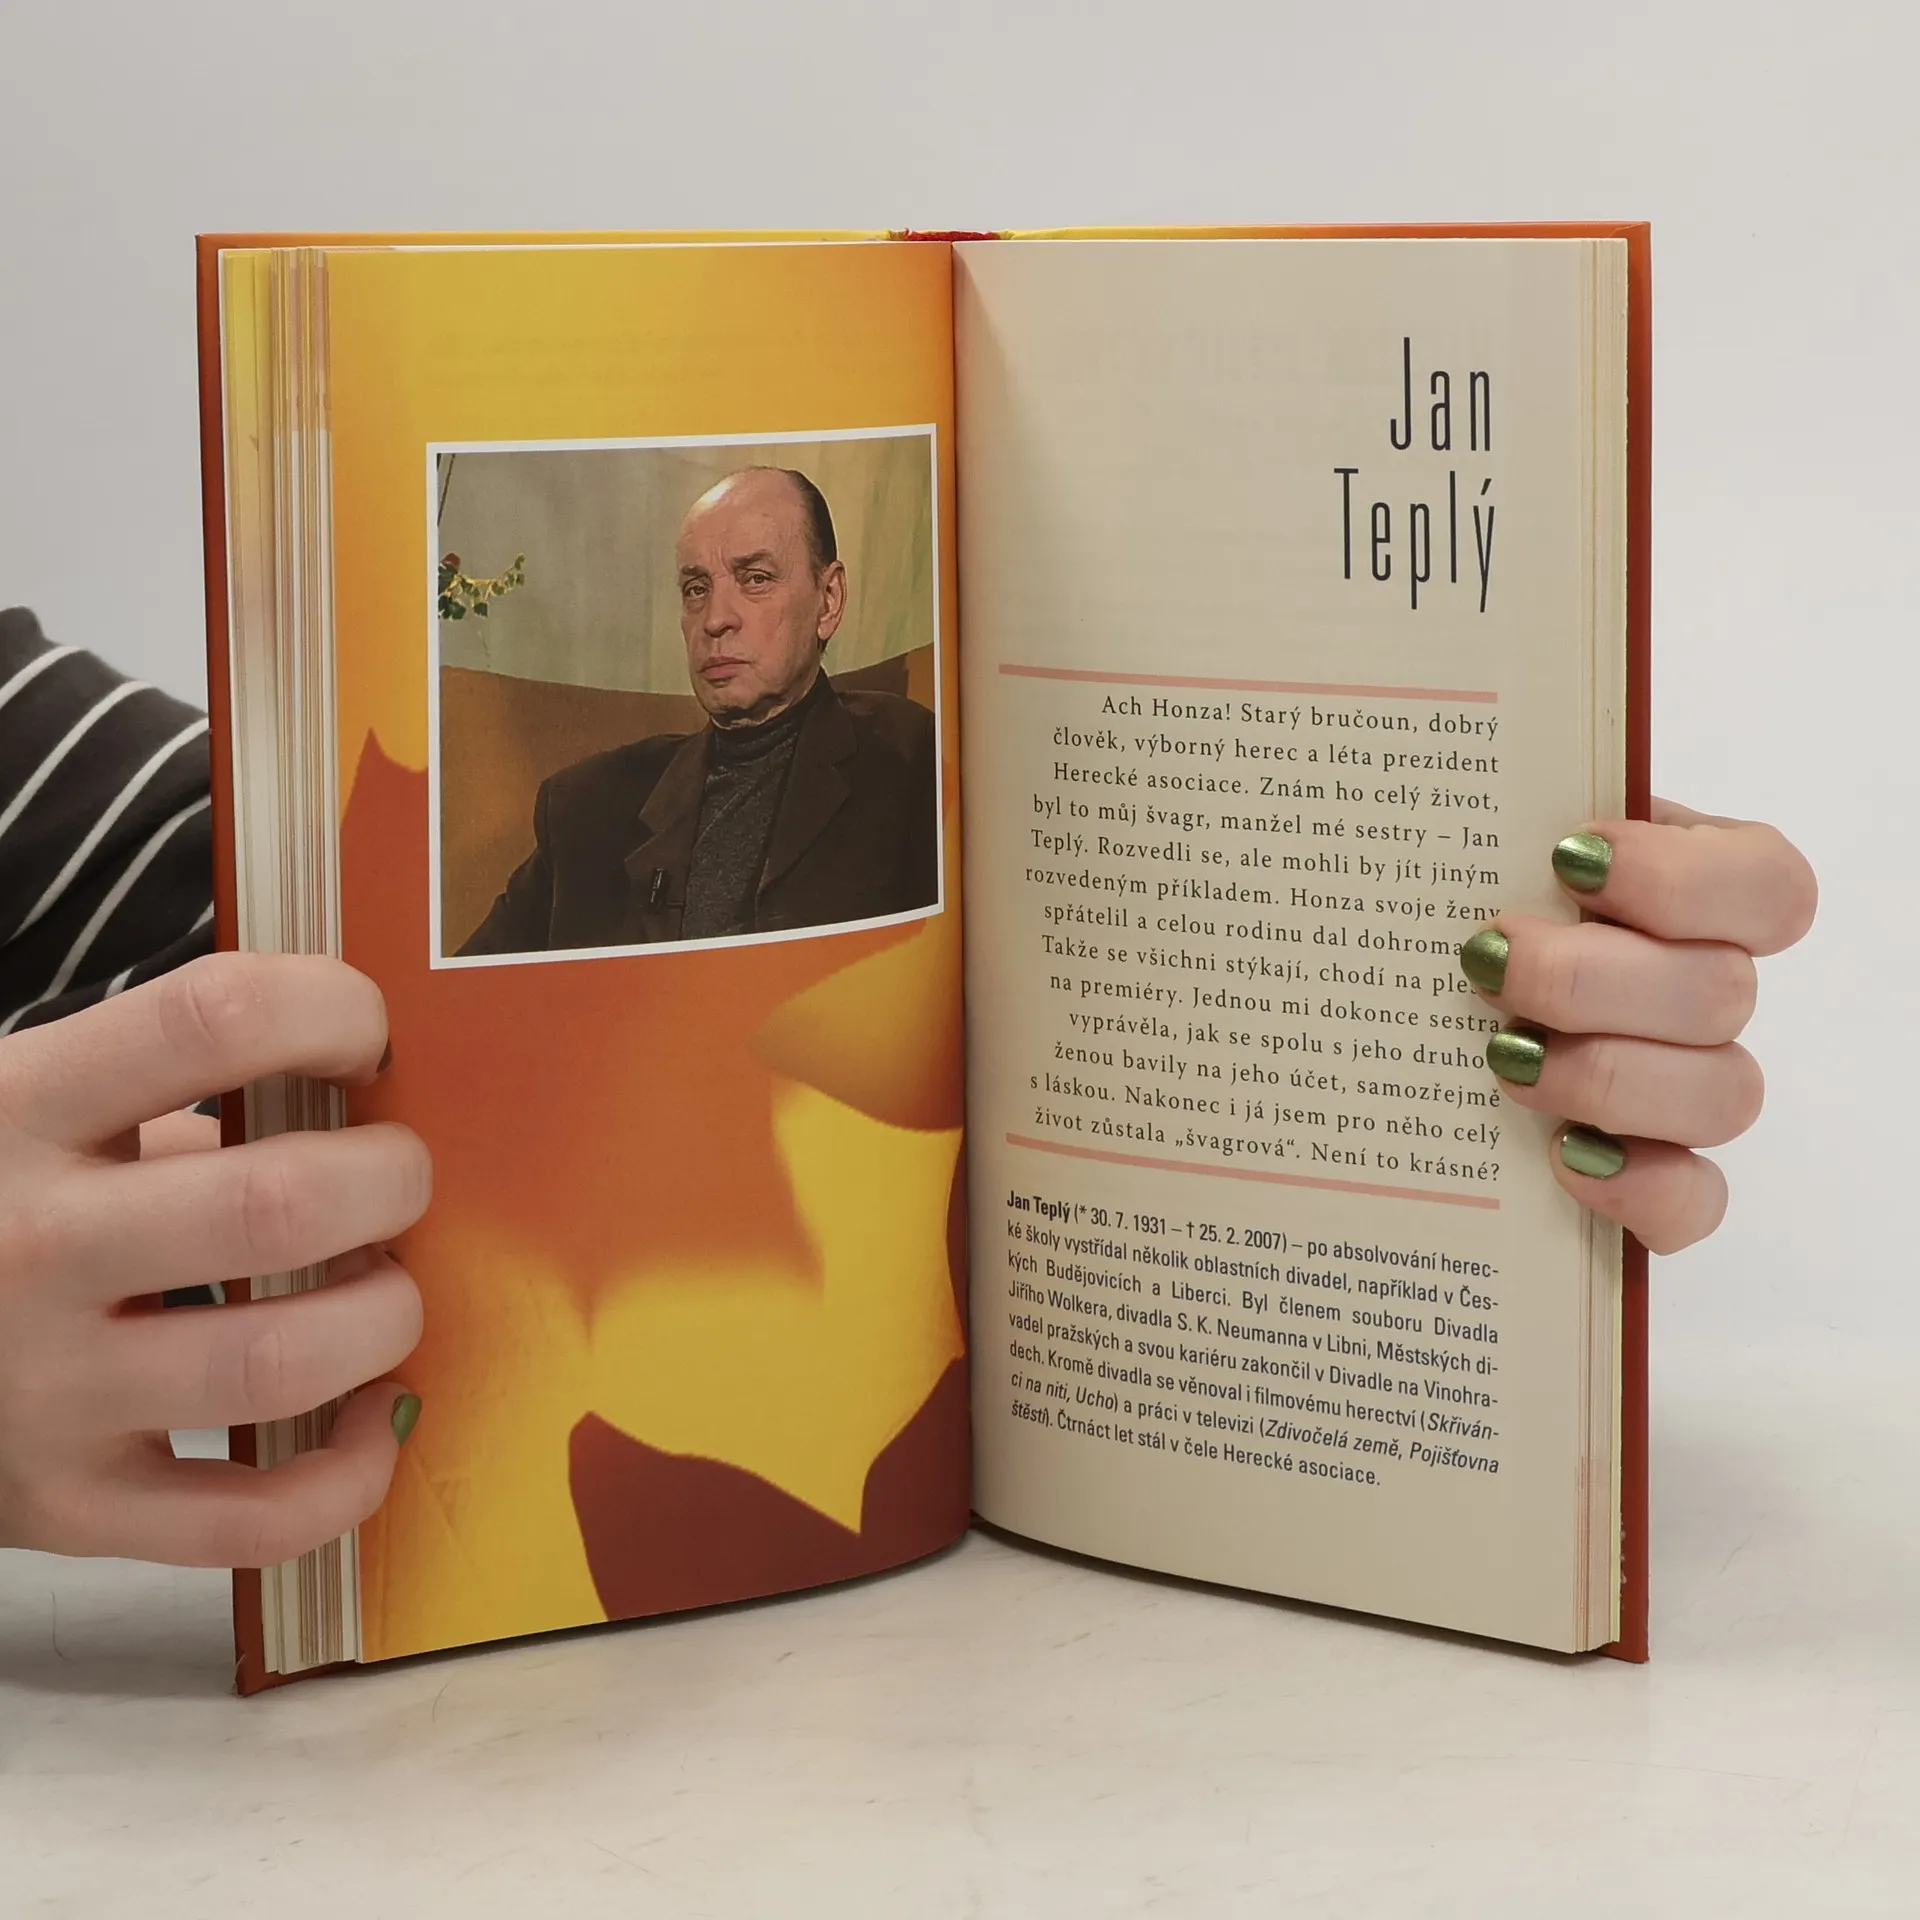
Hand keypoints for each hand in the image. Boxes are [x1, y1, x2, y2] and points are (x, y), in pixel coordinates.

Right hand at [0, 953, 429, 1564]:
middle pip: (276, 1205)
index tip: (364, 1038)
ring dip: (383, 1320)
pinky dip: (350, 1472)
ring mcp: (45, 1389)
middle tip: (396, 1179)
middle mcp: (31, 1246)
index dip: (330, 1012)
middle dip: (390, 1181)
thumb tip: (361, 1089)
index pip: (212, 1019)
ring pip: (280, 1363)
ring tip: (382, 1291)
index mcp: (21, 1111)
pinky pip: (250, 1517)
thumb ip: (173, 1092)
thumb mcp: (33, 1109)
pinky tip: (371, 1413)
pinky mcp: (68, 1505)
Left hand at [1460, 799, 1815, 1252]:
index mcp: (1687, 889)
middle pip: (1721, 993)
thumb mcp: (1472, 847)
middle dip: (1592, 979)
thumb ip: (1487, 826)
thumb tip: (1428, 805)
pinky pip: (1696, 1201)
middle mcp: (1703, 984)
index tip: (1567, 857)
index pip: (1764, 883)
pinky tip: (1567, 1159)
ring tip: (1502, 1056)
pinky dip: (1643, 1190)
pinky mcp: (1657, 1173)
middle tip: (1486, 960)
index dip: (1680, 877)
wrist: (1415, 995)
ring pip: (1722, 1094)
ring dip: (1609, 1077)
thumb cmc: (1448, 907)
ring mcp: (1688, 1084)